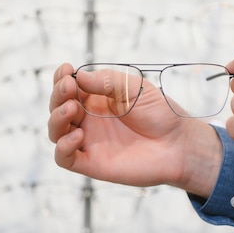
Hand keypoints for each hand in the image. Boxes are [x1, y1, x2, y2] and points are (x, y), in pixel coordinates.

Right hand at [48, 63, 221, 196]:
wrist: (178, 144)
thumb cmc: (160, 113)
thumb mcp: (135, 88)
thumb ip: (107, 82)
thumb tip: (78, 77)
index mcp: (96, 98)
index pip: (68, 87)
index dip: (61, 78)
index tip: (66, 69)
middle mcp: (88, 119)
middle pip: (57, 106)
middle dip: (58, 95)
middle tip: (68, 88)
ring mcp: (88, 141)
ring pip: (55, 131)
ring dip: (56, 118)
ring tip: (71, 109)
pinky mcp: (91, 163)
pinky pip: (64, 158)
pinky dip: (63, 146)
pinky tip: (78, 135)